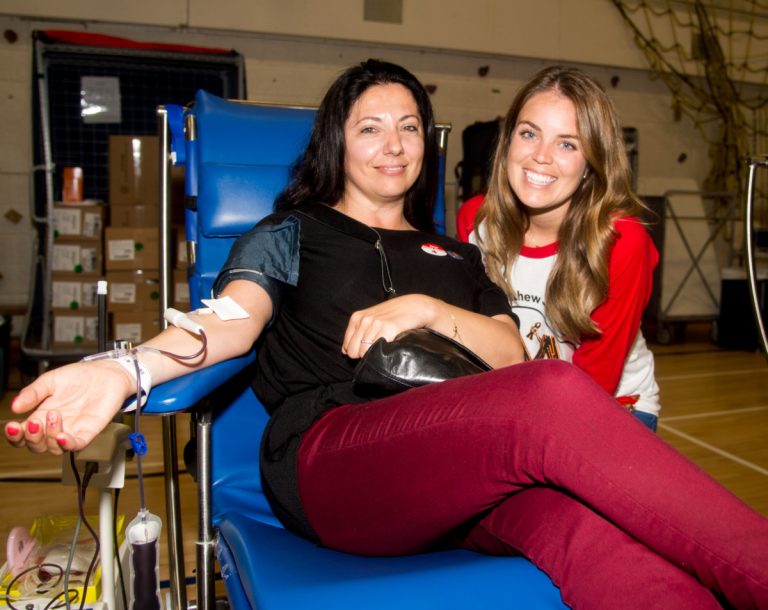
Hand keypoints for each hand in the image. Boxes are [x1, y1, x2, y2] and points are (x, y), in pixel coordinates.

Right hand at [4, 360, 134, 454]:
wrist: (106, 372)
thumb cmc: (80, 377)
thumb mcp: (51, 380)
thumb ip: (33, 393)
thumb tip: (15, 406)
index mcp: (42, 415)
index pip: (24, 434)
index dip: (15, 435)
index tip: (12, 426)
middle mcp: (56, 426)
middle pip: (37, 446)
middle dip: (31, 438)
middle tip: (34, 422)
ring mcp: (73, 430)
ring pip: (54, 448)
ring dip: (49, 436)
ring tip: (54, 415)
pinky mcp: (90, 430)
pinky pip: (77, 445)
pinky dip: (68, 444)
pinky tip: (61, 437)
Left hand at [342, 294, 438, 358]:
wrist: (415, 306)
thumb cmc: (393, 314)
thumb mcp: (371, 318)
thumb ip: (357, 333)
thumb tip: (345, 351)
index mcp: (357, 317)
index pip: (347, 346)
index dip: (357, 351)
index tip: (369, 348)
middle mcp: (364, 320)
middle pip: (354, 352)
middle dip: (363, 355)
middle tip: (377, 349)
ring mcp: (376, 324)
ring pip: (364, 353)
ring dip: (374, 354)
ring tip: (385, 346)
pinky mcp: (388, 328)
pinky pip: (377, 350)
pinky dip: (383, 352)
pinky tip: (391, 344)